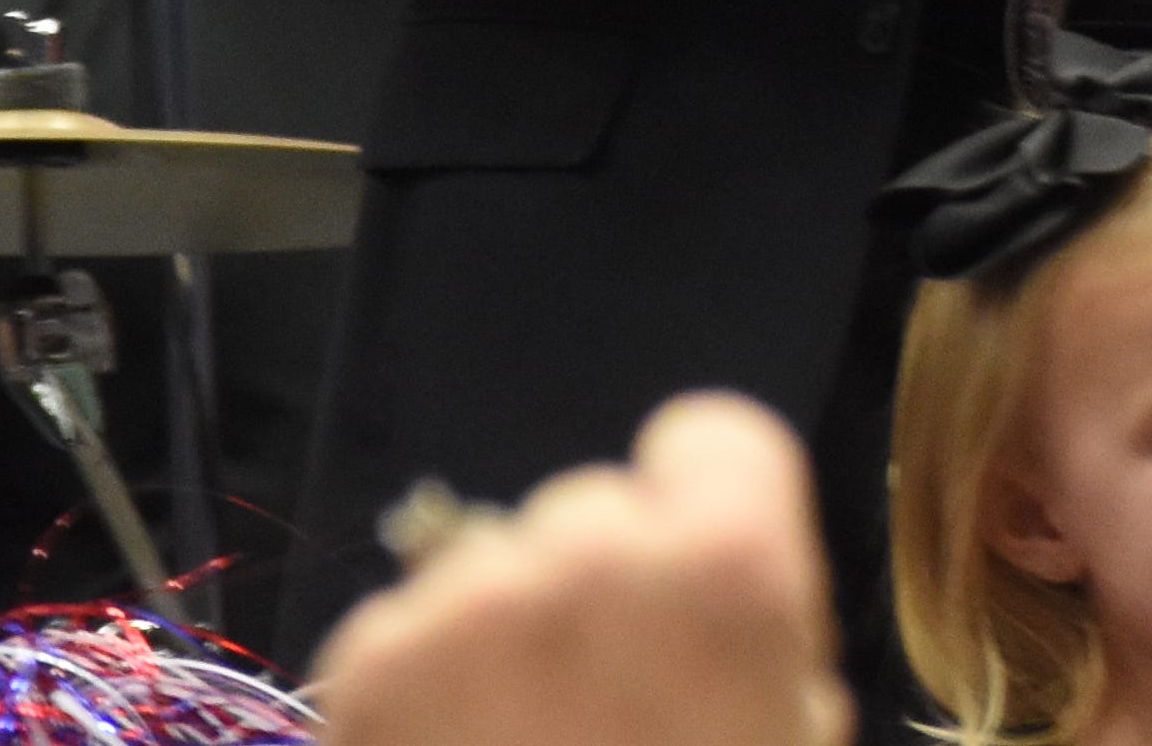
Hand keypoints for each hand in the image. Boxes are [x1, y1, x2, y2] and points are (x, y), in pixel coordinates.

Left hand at [316, 391, 847, 745]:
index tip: (691, 590)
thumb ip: (759, 638)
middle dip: (596, 586)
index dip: (705, 509)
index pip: (707, 436)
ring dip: (502, 635)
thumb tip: (706, 609)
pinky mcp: (361, 671)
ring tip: (517, 743)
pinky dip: (420, 685)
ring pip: (488, 570)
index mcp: (725, 564)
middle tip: (603, 700)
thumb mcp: (790, 733)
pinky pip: (402, 631)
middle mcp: (584, 554)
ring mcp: (459, 609)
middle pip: (588, 511)